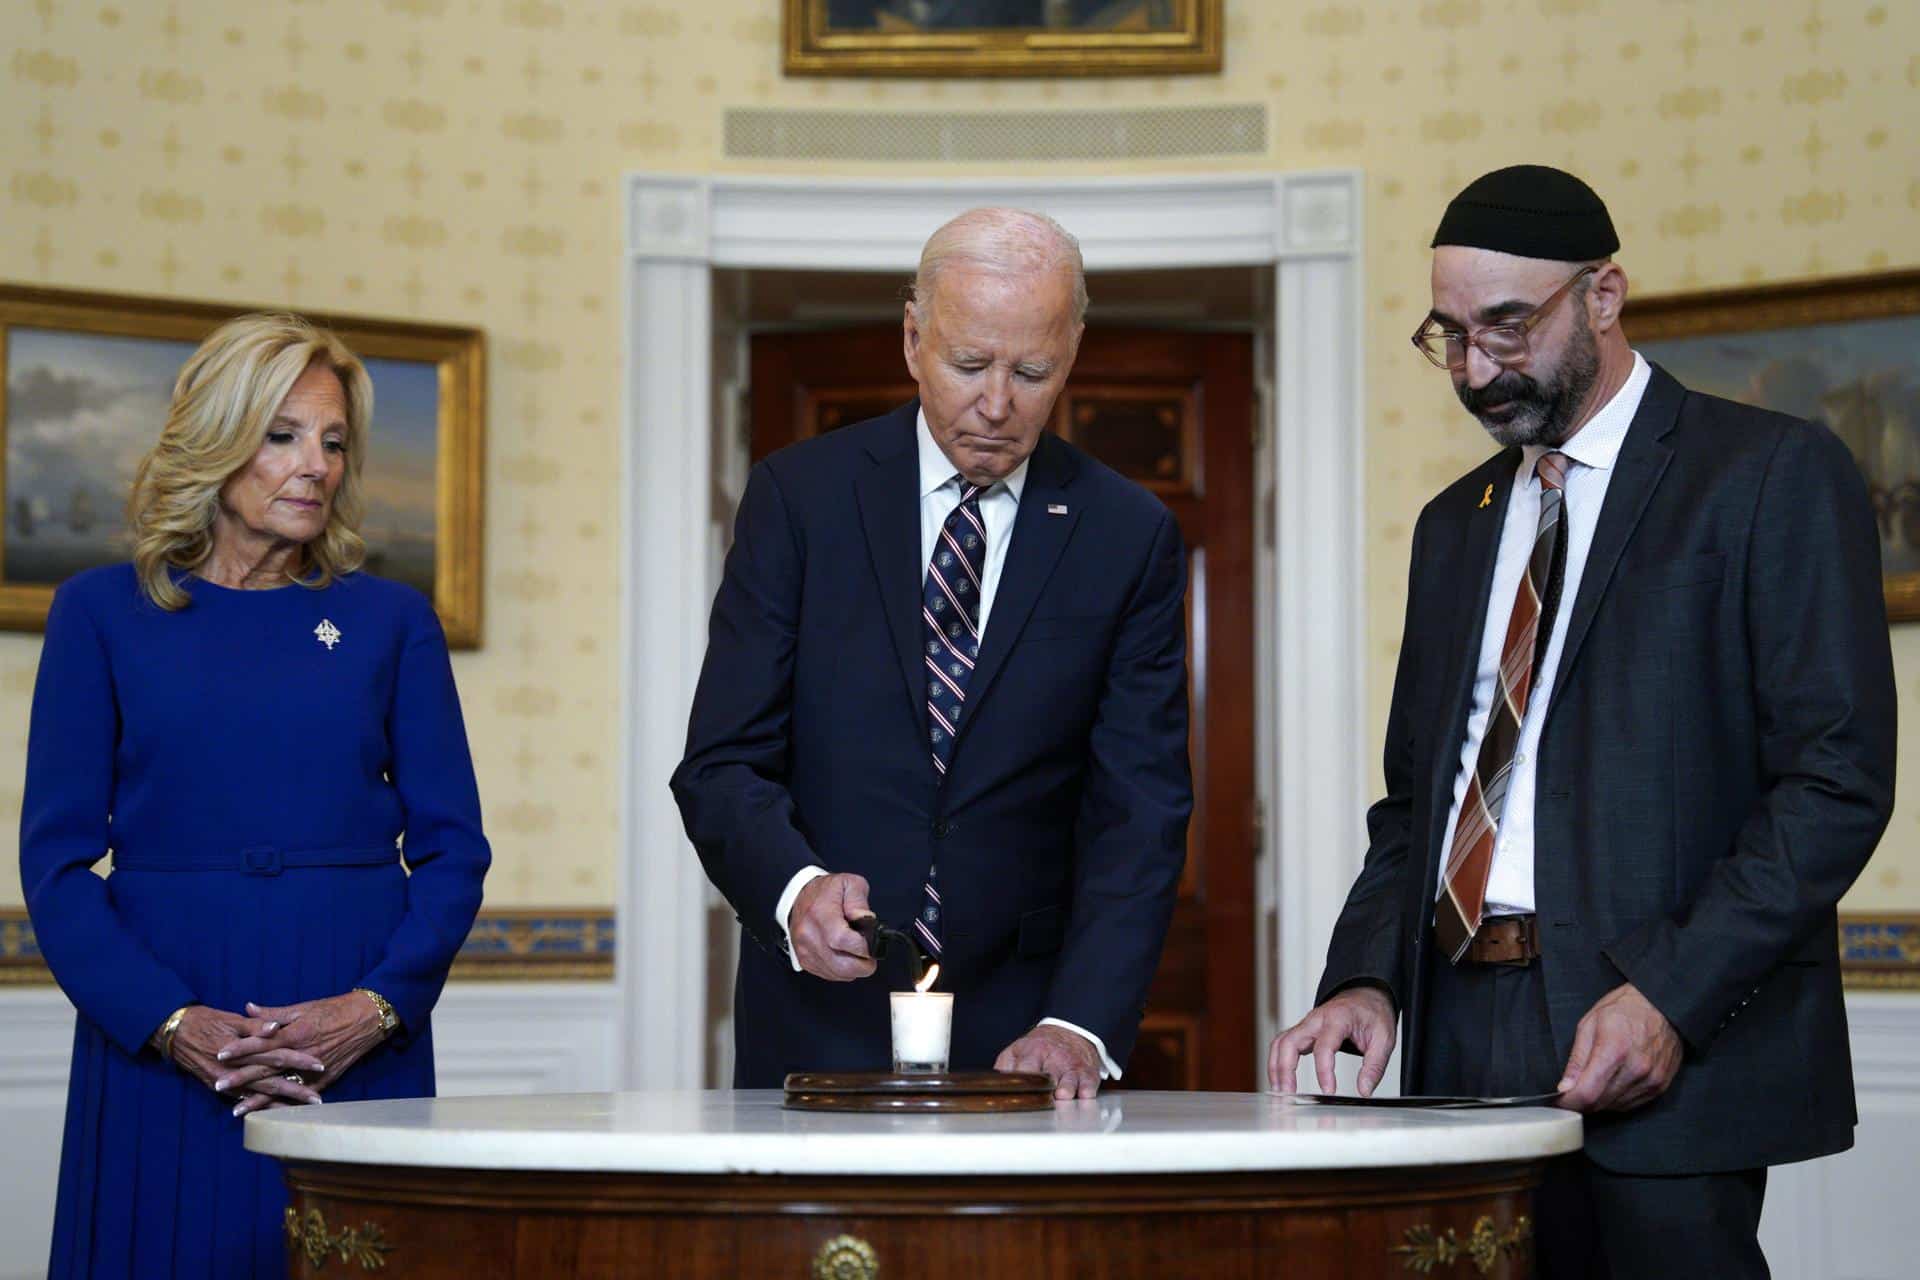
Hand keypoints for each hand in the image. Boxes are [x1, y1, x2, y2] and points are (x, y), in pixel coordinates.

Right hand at [164, 1004, 324, 1110]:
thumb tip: (276, 1027)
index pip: (278, 1053)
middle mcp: (236, 1067)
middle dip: (296, 1088)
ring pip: (259, 1094)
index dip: (299, 1060)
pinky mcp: (219, 1088)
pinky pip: (243, 1100)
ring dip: (282, 1103)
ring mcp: (227, 1081)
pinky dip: (258, 1107)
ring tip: (303, 1111)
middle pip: (272, 1079)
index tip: (321, 1064)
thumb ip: (256, 1024)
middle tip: (318, 1098)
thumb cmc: (208, 1021)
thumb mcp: (232, 1019)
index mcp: (243, 1046)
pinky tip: (274, 1115)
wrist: (177, 1033)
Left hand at [212, 993, 387, 1108]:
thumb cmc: (333, 1010)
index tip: (220, 1053)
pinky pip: (301, 1095)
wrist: (366, 1019)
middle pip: (267, 1068)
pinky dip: (284, 1106)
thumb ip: (274, 1014)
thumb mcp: (302, 1008)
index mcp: (296, 1033)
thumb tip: (248, 1009)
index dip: (241, 1047)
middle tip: (217, 1084)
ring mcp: (313, 1069)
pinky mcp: (324, 1080)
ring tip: (236, 1110)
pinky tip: (267, 1115)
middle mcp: (302, 1054)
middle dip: (241, 1077)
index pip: (263, 1042)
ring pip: (281, 1086)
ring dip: (258, 1099)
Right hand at [788, 873, 877, 980]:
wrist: (801, 897)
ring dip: (853, 970)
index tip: (872, 945)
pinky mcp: (804, 960)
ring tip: (859, 955)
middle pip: (841, 965)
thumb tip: (866, 919)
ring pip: (837, 973)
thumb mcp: (849, 884)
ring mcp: (805, 950)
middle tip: (871, 956)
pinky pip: (829, 974)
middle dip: (863, 965)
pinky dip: (842, 971)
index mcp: (820, 914)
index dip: (862, 948)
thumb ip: (859, 902)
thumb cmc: (826, 891)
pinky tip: (846, 958)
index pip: (842, 940)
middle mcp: (809, 935)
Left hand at [995, 1025, 1102, 1100]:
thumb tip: (993, 1086)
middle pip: (1049, 1075)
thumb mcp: (1018, 1049)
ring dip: (1066, 1089)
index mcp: (1033, 1052)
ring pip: (1070, 1080)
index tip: (1019, 1095)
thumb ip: (1005, 1066)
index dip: (1023, 1083)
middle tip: (1040, 1098)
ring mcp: (1071, 1066)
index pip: (1025, 1069)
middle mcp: (1053, 1059)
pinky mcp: (1088, 1073)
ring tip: (1062, 1095)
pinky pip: (1089, 1083)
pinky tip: (1084, 1095)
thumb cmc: (1041, 1046)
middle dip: (1045, 1088)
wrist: (1071, 1031)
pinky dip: (1087, 1091)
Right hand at [1267, 985, 1395, 1095]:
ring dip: (1276, 1067)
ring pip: (1280, 1043)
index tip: (1328, 1092)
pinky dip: (1277, 1062)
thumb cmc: (1372, 1014)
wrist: (1365, 996)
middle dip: (1285, 1070)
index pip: (1324, 1046)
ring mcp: (1306, 1024)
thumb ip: (1374, 1066)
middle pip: (1290, 1042)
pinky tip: (1280, 1081)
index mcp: (1338, 1018)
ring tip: (1280, 1092)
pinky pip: (1282, 1044)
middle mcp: (1316, 1020)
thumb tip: (1364, 1091)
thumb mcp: (1384, 1038)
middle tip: (1289, 1095)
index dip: (1324, 1071)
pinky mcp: (1302, 1031)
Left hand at [1555, 983, 1681, 1112]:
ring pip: (1615, 1107)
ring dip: (1599, 1101)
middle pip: (1600, 1103)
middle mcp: (1636, 1069)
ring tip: (1595, 1081)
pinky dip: (1616, 1100)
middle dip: (1581, 1101)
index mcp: (1615, 1050)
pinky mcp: (1660, 1086)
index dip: (1569, 1102)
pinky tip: (1612, 1083)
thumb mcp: (1589, 1024)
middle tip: (1573, 1090)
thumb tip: (1565, 1087)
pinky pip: (1631, 1105)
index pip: (1587, 1092)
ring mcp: (1651, 1080)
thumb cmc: (1624, 1010)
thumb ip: (1577, 1059)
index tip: (1559, 1100)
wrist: (1662, 1006)